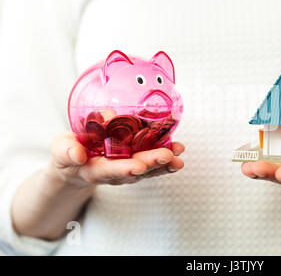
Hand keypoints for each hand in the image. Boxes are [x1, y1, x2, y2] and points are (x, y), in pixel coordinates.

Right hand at [46, 132, 184, 188]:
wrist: (77, 161)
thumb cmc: (69, 151)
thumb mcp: (61, 149)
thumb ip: (66, 151)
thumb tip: (77, 153)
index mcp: (93, 169)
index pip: (108, 170)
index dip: (123, 169)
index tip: (137, 167)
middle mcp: (114, 172)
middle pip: (134, 170)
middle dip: (151, 164)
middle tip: (166, 156)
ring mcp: (127, 169)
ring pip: (148, 168)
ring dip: (165, 162)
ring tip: (178, 153)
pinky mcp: (136, 162)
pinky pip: (153, 163)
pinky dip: (167, 158)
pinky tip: (179, 150)